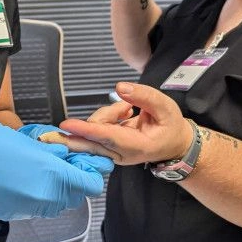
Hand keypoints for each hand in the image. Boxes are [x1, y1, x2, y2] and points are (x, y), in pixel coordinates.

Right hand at [0, 108, 107, 219]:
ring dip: (53, 187)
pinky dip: (32, 193)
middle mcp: (39, 198)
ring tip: (38, 166)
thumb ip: (53, 151)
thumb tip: (65, 154)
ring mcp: (23, 208)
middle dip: (72, 178)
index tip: (86, 161)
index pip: (89, 184)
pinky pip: (32, 206)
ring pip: (53, 203)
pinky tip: (20, 176)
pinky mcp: (8, 211)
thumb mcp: (27, 139)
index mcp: (48, 176)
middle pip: (74, 196)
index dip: (89, 170)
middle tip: (62, 160)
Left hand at [59, 82, 192, 164]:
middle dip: (76, 132)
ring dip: (107, 113)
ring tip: (129, 109)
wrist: (174, 145)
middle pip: (92, 139)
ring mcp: (112, 153)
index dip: (86, 130)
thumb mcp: (166, 107)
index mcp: (137, 146)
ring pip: (94, 128)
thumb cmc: (170, 126)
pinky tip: (125, 114)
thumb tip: (120, 88)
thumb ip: (144, 96)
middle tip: (75, 127)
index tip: (66, 125)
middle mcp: (121, 154)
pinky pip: (96, 128)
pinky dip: (107, 117)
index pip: (107, 137)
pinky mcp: (107, 147)